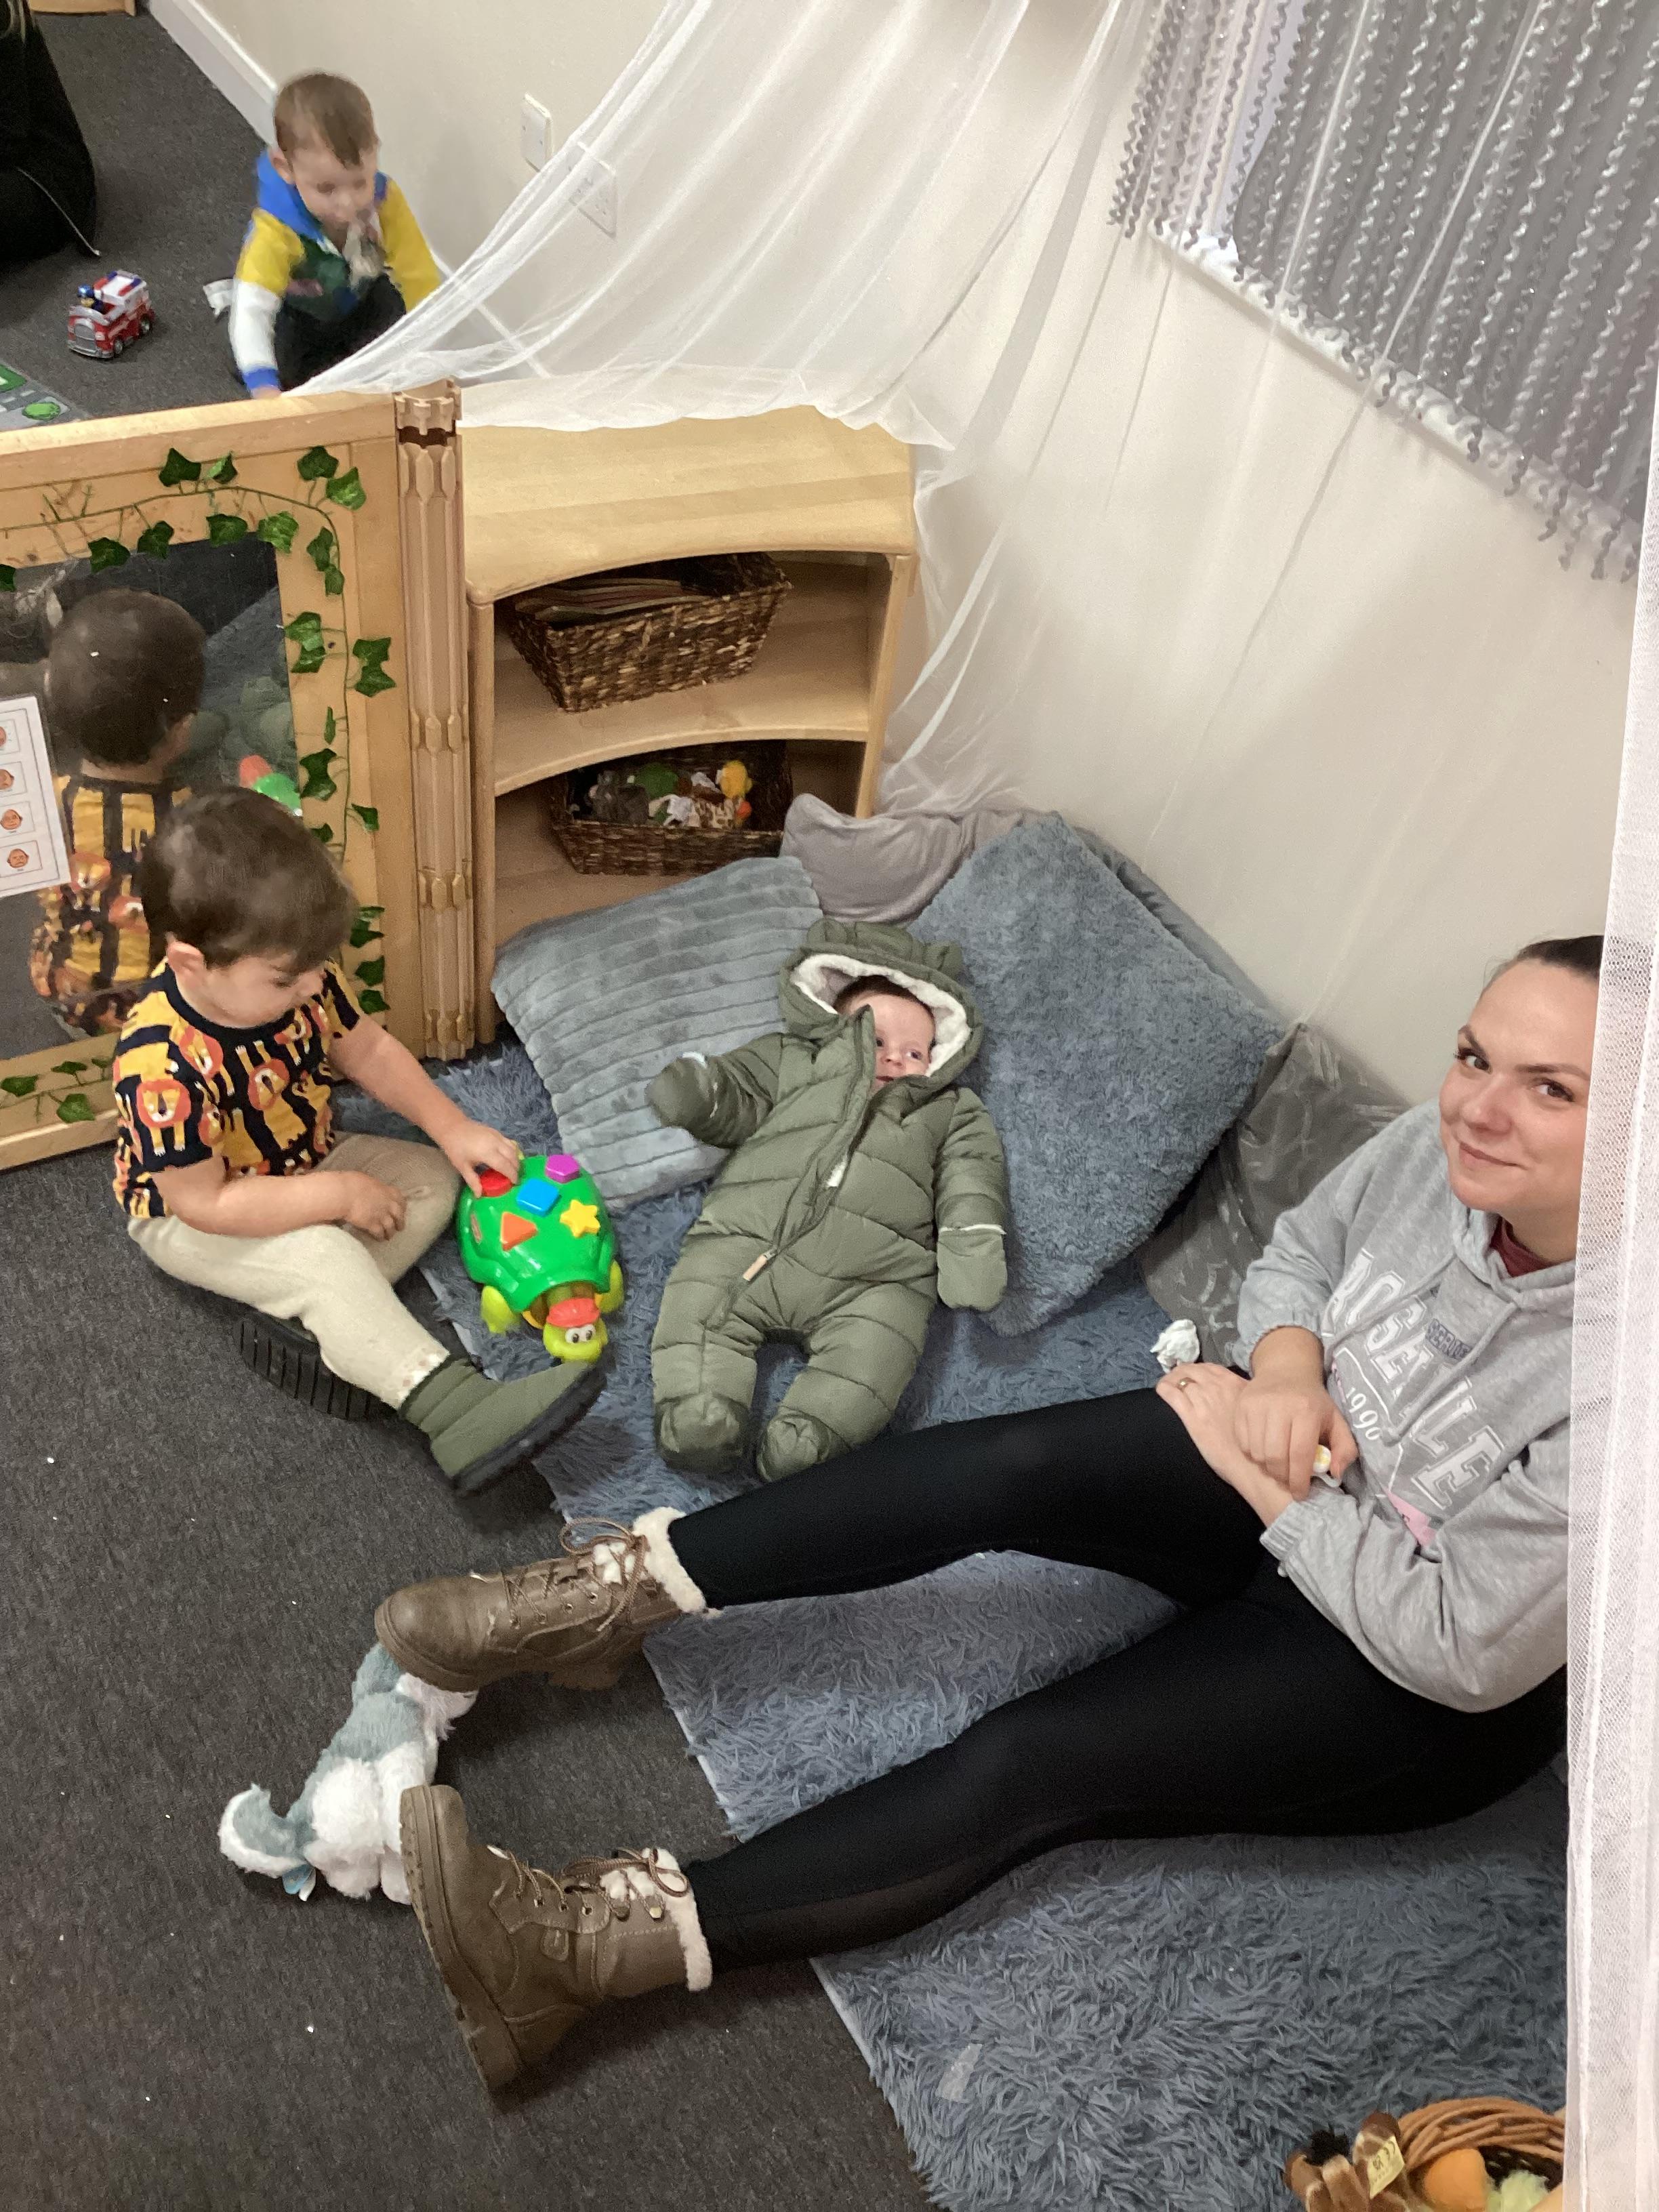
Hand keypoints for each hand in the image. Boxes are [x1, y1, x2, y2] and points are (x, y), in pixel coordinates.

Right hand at [330, 1171, 407, 1240]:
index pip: (401, 1200)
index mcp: (389, 1192)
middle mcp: (389, 1205)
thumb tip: (372, 1190)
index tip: (401, 1211)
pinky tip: (379, 1239)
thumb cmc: (353, 1183)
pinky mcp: (373, 1225)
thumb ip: (375, 1188)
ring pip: (391, 1227)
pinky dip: (380, 1237)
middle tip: (399, 1227)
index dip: (402, 1207)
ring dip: (390, 1232)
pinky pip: (379, 1233)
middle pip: (399, 1216)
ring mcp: (382, 1216)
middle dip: (400, 1223)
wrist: (345, 1194)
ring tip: (389, 1236)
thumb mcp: (369, 1181)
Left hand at [437, 1118, 520, 1195]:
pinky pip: (509, 1142)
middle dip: (516, 1168)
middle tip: (515, 1177)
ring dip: (516, 1159)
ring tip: (514, 1168)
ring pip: (513, 1148)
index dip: (512, 1175)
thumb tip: (479, 1195)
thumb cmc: (455, 1148)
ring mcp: (497, 1136)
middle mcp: (496, 1143)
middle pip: (512, 1157)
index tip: (515, 1183)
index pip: (505, 1166)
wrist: (452, 1127)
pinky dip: (512, 1150)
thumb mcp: (462, 1166)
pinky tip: (509, 1156)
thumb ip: (473, 1181)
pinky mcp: (496, 1131)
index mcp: (488, 1153)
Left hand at [1155, 1363, 1295, 1525]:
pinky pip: (1171, 1393)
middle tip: (1176, 1379)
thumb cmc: (1255, 1440)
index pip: (1210, 1367)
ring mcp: (1203, 1400)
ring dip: (1172, 1379)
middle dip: (1182, 1372)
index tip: (1193, 1375)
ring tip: (1168, 1385)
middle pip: (1192, 1370)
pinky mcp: (1191, 1417)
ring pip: (1180, 1379)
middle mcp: (1217, 1387)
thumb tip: (1236, 1393)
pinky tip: (1161, 1390)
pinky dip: (1164, 1388)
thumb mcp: (1254, 1408)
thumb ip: (1244, 1396)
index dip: (1198, 1369)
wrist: (1252, 1463)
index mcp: (1234, 1383)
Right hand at [1231, 1373, 1356, 1499]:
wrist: (1286, 1371)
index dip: (1299, 1480)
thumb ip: (1345, 1449)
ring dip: (1267, 1468)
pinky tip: (1265, 1452)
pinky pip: (1243, 1444)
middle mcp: (1279, 1406)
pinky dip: (1253, 1455)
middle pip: (1276, 1457)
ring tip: (1277, 1466)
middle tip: (1288, 1481)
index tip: (1300, 1494)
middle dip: (1282, 1477)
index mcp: (1306, 1410)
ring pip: (1257, 1453)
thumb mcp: (1337, 1421)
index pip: (1300, 1454)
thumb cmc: (1313, 1402)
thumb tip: (1336, 1473)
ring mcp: (1257, 1405)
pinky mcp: (1242, 1407)